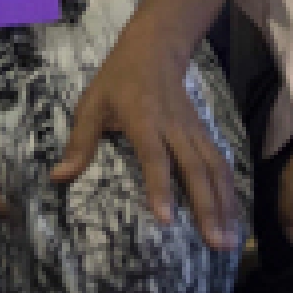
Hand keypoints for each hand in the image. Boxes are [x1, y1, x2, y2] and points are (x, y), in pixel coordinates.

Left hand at [50, 36, 239, 249]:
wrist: (155, 49)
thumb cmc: (118, 79)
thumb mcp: (92, 103)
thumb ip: (79, 142)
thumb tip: (58, 177)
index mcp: (143, 119)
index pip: (154, 157)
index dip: (160, 187)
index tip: (166, 220)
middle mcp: (173, 127)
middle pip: (194, 168)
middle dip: (207, 207)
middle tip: (215, 243)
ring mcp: (193, 130)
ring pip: (215, 168)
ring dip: (225, 204)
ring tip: (229, 241)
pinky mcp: (204, 133)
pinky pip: (221, 164)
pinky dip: (230, 191)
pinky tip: (234, 218)